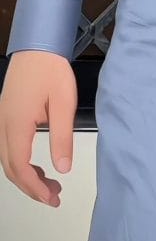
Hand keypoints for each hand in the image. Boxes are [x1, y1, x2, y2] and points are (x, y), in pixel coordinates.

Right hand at [0, 50, 76, 207]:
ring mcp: (2, 118)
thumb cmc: (50, 67)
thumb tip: (63, 167)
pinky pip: (7, 145)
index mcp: (16, 124)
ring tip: (48, 183)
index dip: (35, 188)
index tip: (51, 197)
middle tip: (53, 195)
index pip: (20, 167)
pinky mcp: (6, 113)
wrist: (38, 42)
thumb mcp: (63, 102)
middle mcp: (3, 124)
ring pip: (6, 158)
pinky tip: (37, 163)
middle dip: (30, 186)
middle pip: (10, 167)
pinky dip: (20, 160)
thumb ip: (62, 136)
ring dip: (25, 175)